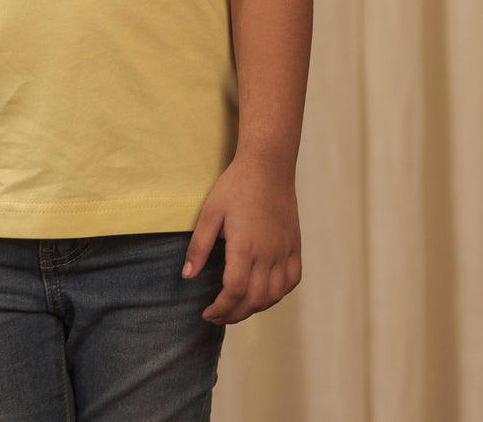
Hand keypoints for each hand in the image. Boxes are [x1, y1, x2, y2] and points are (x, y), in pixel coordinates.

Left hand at [182, 155, 301, 324]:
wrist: (268, 166)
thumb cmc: (235, 186)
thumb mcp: (210, 213)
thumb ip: (199, 246)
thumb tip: (187, 276)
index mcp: (245, 247)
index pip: (234, 292)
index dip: (220, 309)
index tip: (207, 313)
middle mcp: (268, 254)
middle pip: (254, 299)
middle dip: (234, 314)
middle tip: (218, 315)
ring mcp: (284, 251)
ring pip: (274, 295)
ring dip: (255, 307)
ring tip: (238, 307)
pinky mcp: (295, 246)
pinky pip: (292, 280)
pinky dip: (279, 294)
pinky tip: (264, 293)